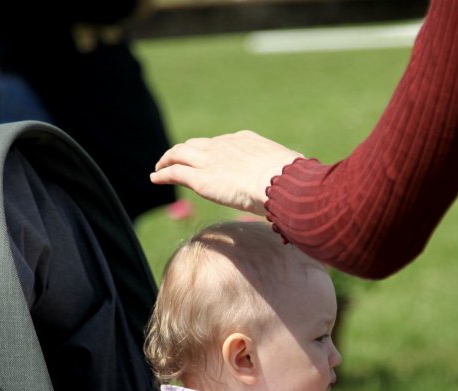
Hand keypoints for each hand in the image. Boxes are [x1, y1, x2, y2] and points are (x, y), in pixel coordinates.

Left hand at [151, 131, 303, 216]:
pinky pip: (174, 172)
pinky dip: (162, 174)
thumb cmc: (294, 180)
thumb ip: (291, 173)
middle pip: (197, 144)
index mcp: (246, 141)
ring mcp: (210, 160)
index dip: (213, 151)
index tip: (209, 159)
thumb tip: (303, 178)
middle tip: (177, 160)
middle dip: (186, 151)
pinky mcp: (200, 178)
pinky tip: (154, 178)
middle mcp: (224, 145)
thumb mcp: (294, 170)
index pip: (223, 143)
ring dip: (167, 160)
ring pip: (179, 153)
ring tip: (160, 167)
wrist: (281, 183)